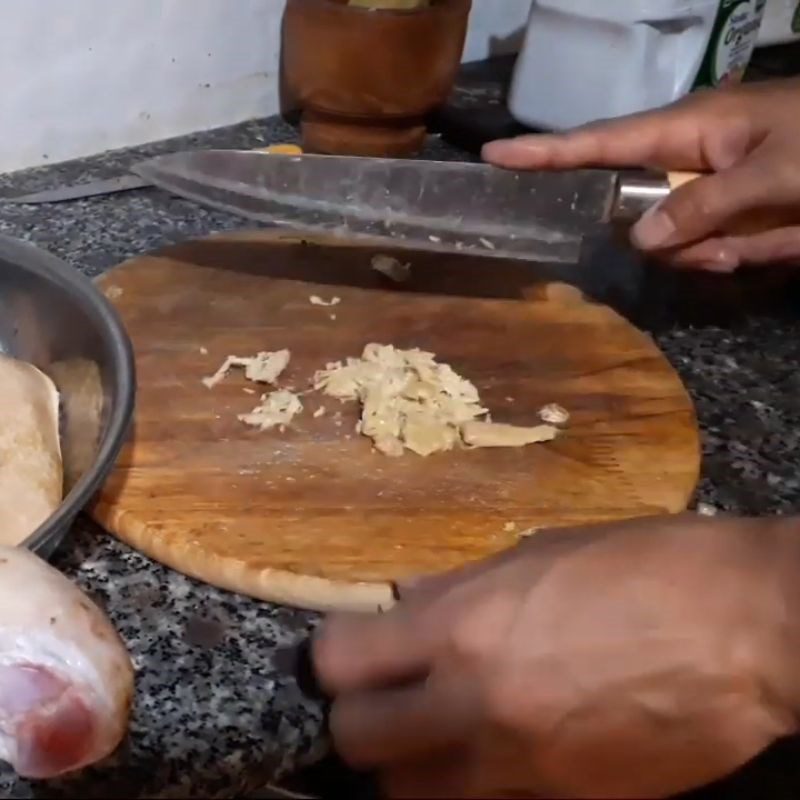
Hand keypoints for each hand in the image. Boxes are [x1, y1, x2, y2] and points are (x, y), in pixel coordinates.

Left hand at [312, 514, 799, 798]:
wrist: (747, 631)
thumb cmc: (645, 565)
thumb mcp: (540, 553)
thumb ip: (462, 587)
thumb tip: (409, 602)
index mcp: (467, 626)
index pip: (342, 660)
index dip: (332, 654)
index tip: (348, 648)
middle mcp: (476, 704)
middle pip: (358, 742)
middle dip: (359, 719)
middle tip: (386, 695)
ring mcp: (520, 767)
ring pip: (411, 794)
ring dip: (410, 765)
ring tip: (435, 731)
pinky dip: (473, 785)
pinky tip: (499, 749)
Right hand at [483, 79, 799, 272]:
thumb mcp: (774, 171)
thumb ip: (702, 205)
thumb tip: (640, 240)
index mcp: (688, 129)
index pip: (600, 142)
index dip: (546, 152)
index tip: (496, 157)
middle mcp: (686, 160)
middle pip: (633, 209)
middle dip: (670, 237)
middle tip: (729, 236)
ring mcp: (705, 193)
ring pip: (669, 242)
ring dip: (709, 252)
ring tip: (763, 236)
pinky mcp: (724, 221)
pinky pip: (701, 254)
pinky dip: (729, 258)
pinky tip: (768, 244)